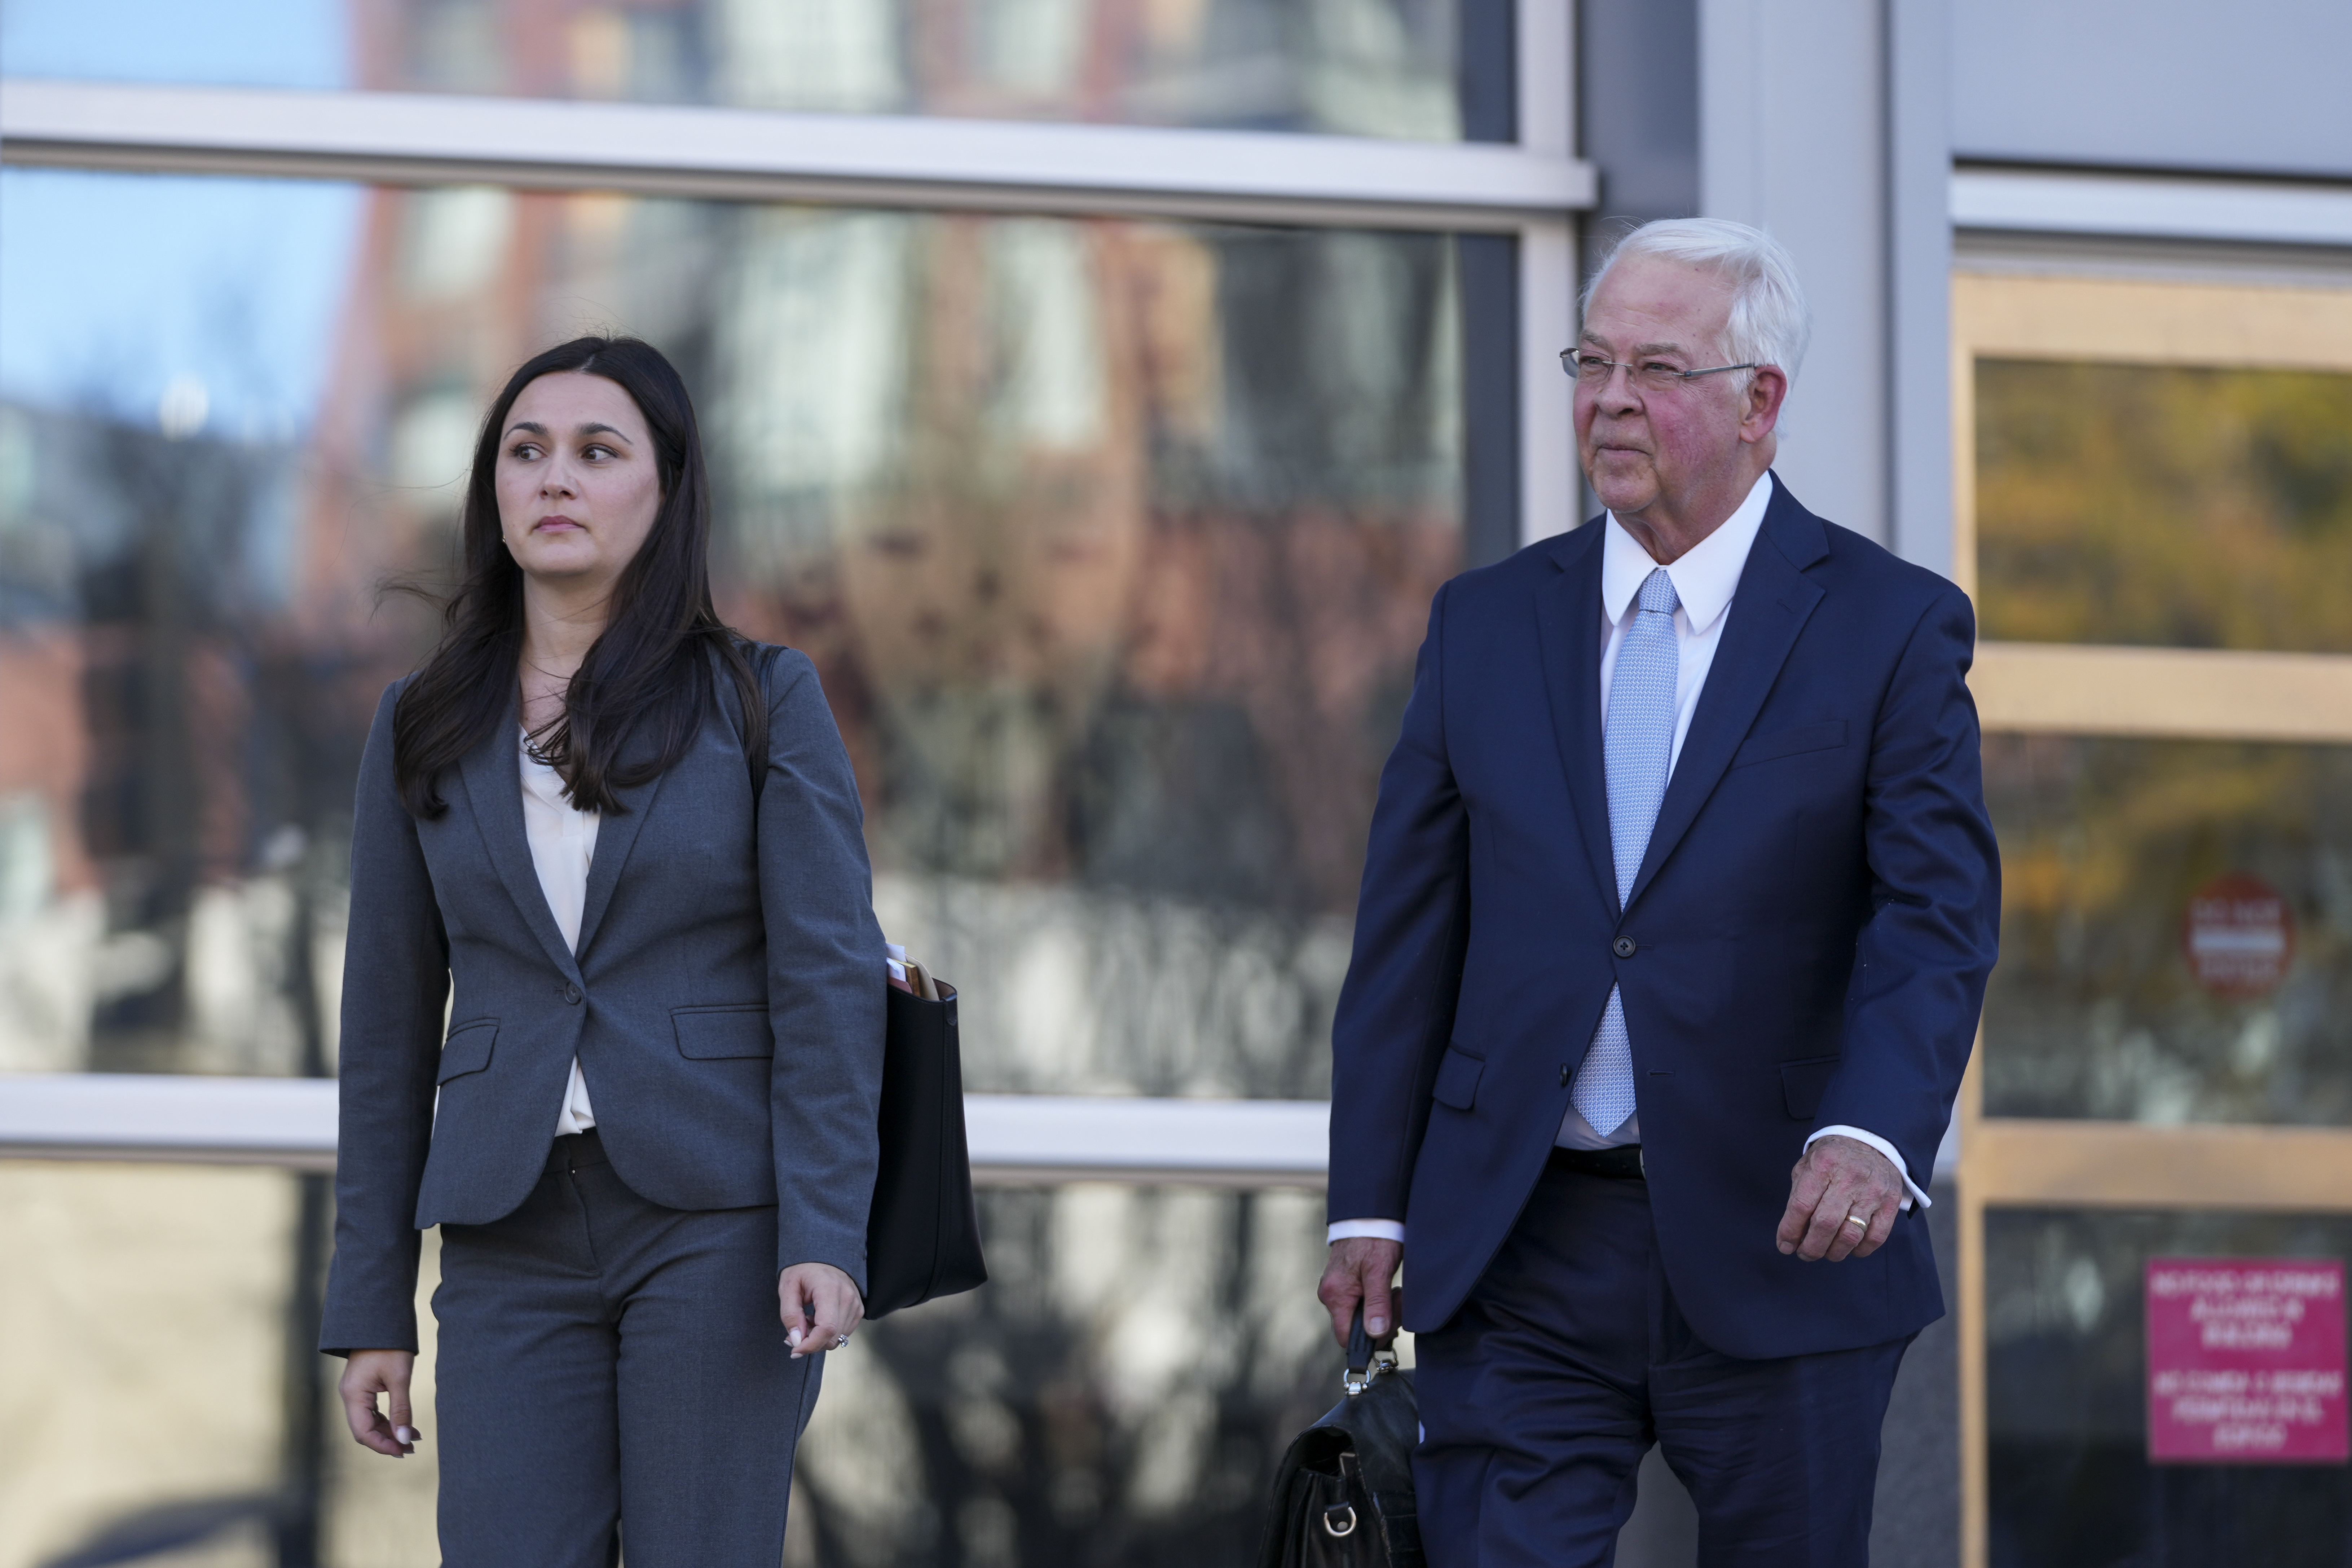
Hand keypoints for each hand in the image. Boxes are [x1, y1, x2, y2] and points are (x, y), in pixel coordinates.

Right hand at [339, 1349, 418, 1456]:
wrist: (382, 1320)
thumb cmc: (391, 1346)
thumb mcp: (399, 1378)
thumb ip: (401, 1410)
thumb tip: (404, 1439)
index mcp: (353, 1395)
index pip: (363, 1432)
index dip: (382, 1445)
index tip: (403, 1451)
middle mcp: (350, 1396)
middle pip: (365, 1429)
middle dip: (387, 1441)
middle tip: (411, 1448)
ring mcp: (355, 1392)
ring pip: (369, 1421)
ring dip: (389, 1431)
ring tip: (412, 1438)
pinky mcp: (363, 1387)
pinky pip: (372, 1411)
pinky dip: (388, 1419)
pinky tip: (404, 1425)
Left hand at [780, 1262, 863, 1357]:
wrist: (823, 1256)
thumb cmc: (802, 1270)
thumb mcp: (787, 1288)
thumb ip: (790, 1315)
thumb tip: (796, 1341)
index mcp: (829, 1289)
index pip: (826, 1328)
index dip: (809, 1345)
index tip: (793, 1350)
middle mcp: (848, 1297)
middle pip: (832, 1338)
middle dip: (811, 1343)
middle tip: (794, 1334)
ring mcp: (856, 1303)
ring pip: (838, 1339)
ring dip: (819, 1338)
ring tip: (806, 1320)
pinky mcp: (858, 1309)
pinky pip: (843, 1332)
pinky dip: (828, 1334)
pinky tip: (818, 1319)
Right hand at [1317, 1237, 1403, 1347]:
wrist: (1369, 1214)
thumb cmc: (1373, 1238)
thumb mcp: (1379, 1271)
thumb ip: (1377, 1303)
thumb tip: (1376, 1332)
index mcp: (1335, 1294)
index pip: (1345, 1337)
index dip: (1369, 1339)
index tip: (1389, 1324)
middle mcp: (1330, 1294)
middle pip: (1354, 1328)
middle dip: (1380, 1321)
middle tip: (1398, 1300)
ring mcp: (1335, 1289)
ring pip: (1360, 1316)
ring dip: (1381, 1310)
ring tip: (1395, 1291)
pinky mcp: (1344, 1283)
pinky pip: (1360, 1303)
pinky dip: (1376, 1301)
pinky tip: (1387, 1288)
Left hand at [1777, 1134, 1905, 1262]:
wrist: (1869, 1139)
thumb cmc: (1832, 1158)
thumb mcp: (1808, 1165)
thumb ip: (1798, 1197)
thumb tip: (1791, 1236)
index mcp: (1823, 1164)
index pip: (1802, 1205)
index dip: (1790, 1231)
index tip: (1784, 1246)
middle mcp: (1849, 1177)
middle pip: (1826, 1224)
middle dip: (1811, 1247)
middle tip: (1804, 1254)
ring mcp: (1873, 1191)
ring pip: (1851, 1235)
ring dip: (1834, 1252)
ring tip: (1825, 1252)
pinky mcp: (1890, 1202)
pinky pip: (1875, 1237)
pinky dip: (1860, 1250)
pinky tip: (1849, 1249)